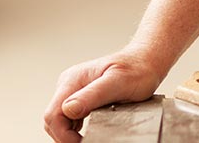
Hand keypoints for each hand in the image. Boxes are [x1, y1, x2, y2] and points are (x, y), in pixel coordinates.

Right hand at [44, 47, 164, 142]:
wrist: (145, 62)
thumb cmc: (136, 69)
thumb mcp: (118, 82)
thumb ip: (92, 95)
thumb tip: (68, 109)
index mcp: (73, 80)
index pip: (53, 114)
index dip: (64, 135)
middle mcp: (69, 84)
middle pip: (53, 120)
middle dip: (65, 137)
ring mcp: (74, 91)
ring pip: (59, 121)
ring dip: (69, 134)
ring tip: (87, 140)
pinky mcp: (81, 97)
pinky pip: (69, 119)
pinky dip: (75, 130)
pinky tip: (88, 133)